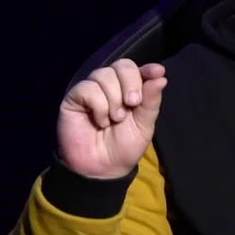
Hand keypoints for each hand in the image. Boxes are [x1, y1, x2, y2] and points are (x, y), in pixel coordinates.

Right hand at [57, 59, 166, 178]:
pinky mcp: (74, 98)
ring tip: (115, 119)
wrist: (102, 168)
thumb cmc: (124, 147)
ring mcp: (92, 90)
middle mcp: (111, 86)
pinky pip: (88, 88)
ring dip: (114, 98)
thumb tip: (161, 77)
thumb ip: (151, 101)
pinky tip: (100, 121)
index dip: (147, 68)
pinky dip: (98, 105)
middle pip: (122, 65)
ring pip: (104, 75)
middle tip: (133, 103)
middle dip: (131, 83)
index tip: (157, 72)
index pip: (137, 69)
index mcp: (129, 90)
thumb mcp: (144, 125)